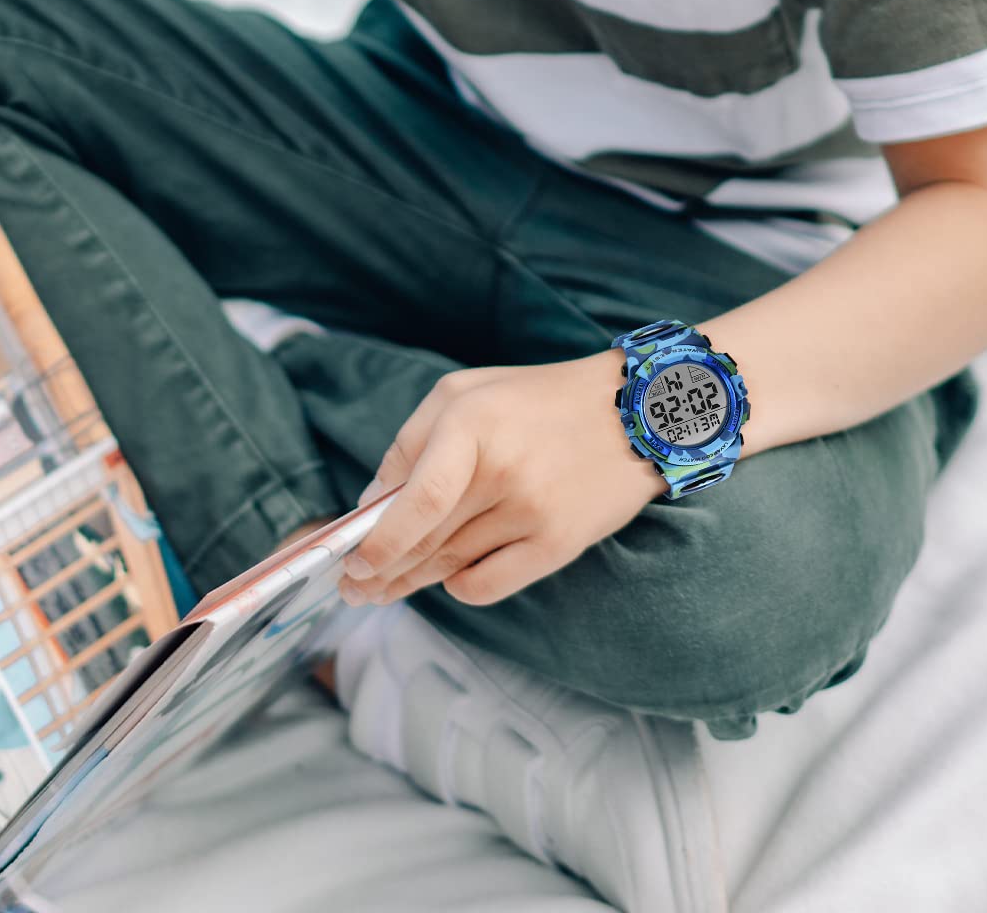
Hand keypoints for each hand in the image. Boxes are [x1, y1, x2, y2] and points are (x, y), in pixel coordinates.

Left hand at [338, 351, 661, 608]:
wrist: (635, 412)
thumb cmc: (539, 400)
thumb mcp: (467, 393)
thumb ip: (413, 442)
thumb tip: (372, 504)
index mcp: (470, 422)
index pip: (415, 500)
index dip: (378, 539)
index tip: (351, 561)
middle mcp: (502, 469)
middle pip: (425, 540)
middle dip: (380, 570)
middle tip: (352, 589)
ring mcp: (533, 511)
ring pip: (450, 564)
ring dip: (410, 582)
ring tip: (383, 592)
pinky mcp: (559, 543)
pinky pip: (490, 585)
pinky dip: (461, 588)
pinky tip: (448, 579)